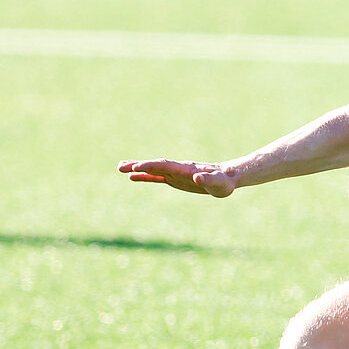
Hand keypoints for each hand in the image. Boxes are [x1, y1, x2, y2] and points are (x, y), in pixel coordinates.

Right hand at [118, 158, 240, 196]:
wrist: (228, 178)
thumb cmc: (224, 182)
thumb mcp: (219, 183)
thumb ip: (208, 180)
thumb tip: (197, 177)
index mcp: (186, 169)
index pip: (165, 166)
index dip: (150, 166)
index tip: (136, 166)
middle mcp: (178, 169)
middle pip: (155, 165)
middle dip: (139, 165)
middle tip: (120, 166)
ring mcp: (175, 173)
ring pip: (153, 169)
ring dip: (138, 168)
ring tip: (120, 168)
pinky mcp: (176, 179)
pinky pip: (157, 177)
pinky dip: (145, 176)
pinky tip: (132, 177)